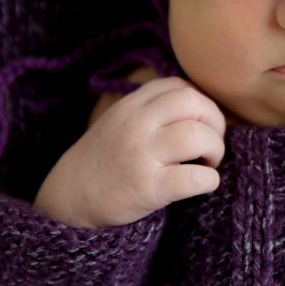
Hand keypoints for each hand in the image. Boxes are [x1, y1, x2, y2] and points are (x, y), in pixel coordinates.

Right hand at [33, 77, 225, 227]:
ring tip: (209, 162)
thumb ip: (152, 108)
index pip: (178, 86)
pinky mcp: (147, 188)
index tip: (202, 123)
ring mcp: (140, 156)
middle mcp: (135, 126)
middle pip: (193, 104)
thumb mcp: (120, 121)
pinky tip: (204, 183)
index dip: (202, 102)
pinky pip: (193, 178)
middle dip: (215, 122)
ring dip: (215, 149)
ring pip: (197, 137)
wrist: (69, 199)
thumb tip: (201, 105)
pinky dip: (209, 180)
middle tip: (212, 143)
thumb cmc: (105, 159)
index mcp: (130, 106)